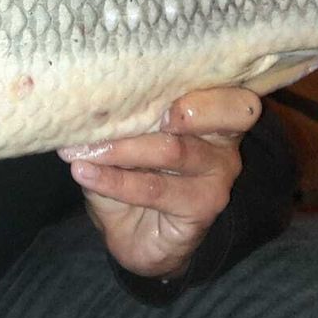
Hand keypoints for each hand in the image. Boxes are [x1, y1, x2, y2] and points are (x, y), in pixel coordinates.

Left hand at [58, 88, 260, 278]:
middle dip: (179, 109)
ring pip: (173, 150)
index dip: (209, 86)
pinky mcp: (202, 206)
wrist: (136, 236)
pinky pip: (154, 189)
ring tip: (85, 149)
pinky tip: (85, 173)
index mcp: (211, 110)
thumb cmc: (133, 173)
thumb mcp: (125, 138)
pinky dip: (114, 180)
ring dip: (121, 148)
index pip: (233, 90)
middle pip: (218, 114)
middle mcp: (224, 140)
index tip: (162, 81)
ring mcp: (218, 175)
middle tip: (129, 112)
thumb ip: (122, 118)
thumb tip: (88, 100)